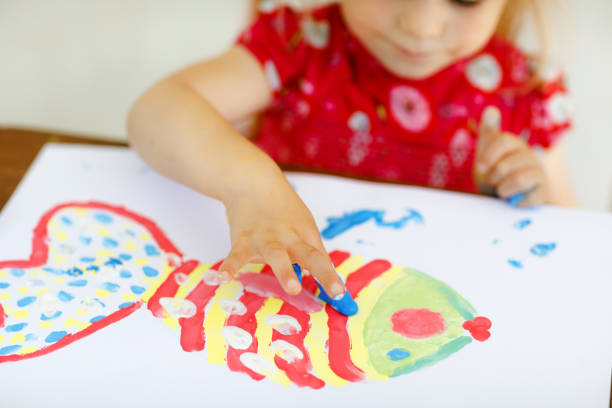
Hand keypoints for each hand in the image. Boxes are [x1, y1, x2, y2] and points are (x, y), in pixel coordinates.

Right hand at [219, 177, 344, 297]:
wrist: (252, 181)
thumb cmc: (282, 210)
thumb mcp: (302, 226)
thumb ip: (310, 252)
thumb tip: (325, 279)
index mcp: (306, 235)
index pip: (321, 259)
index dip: (332, 277)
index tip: (341, 296)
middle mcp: (289, 237)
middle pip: (309, 254)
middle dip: (322, 272)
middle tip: (334, 291)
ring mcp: (266, 238)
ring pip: (277, 254)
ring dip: (286, 270)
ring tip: (293, 287)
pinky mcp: (243, 239)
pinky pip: (236, 255)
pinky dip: (229, 266)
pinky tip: (223, 277)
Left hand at [475, 106, 549, 206]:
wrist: (505, 197)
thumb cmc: (495, 172)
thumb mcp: (486, 152)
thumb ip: (488, 132)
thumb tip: (491, 109)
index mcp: (515, 144)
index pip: (504, 140)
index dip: (489, 155)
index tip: (480, 168)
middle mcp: (529, 156)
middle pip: (506, 164)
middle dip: (493, 177)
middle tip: (493, 181)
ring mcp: (539, 173)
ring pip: (519, 180)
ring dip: (503, 189)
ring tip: (502, 191)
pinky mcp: (543, 192)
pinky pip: (529, 197)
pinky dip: (515, 201)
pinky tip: (513, 199)